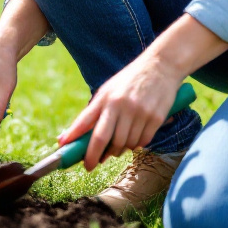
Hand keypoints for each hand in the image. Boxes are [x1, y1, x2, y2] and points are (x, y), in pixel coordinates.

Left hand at [59, 51, 184, 170]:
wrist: (160, 66)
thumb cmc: (129, 81)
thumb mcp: (109, 90)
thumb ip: (93, 113)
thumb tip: (73, 137)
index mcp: (106, 97)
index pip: (87, 124)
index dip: (76, 142)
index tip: (67, 152)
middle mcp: (121, 104)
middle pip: (104, 139)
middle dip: (96, 156)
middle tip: (94, 162)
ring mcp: (139, 112)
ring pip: (125, 144)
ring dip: (119, 150)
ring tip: (118, 143)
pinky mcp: (155, 118)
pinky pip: (142, 142)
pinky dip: (136, 144)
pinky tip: (135, 136)